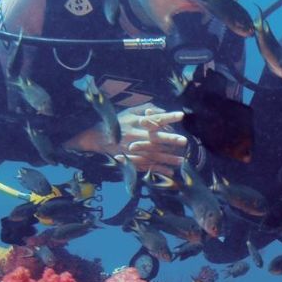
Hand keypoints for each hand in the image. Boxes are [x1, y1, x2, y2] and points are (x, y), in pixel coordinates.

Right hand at [65, 104, 188, 174]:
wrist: (97, 138)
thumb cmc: (117, 123)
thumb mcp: (128, 112)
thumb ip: (145, 110)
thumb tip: (161, 110)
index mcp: (134, 122)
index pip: (154, 119)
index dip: (168, 117)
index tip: (181, 115)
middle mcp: (134, 135)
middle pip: (154, 137)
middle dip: (170, 139)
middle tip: (184, 140)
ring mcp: (131, 149)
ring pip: (152, 154)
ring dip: (167, 158)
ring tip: (182, 160)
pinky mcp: (130, 160)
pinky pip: (145, 166)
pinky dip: (158, 169)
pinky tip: (170, 172)